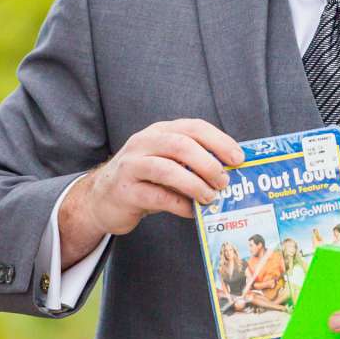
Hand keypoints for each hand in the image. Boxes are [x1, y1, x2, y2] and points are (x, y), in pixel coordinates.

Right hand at [62, 119, 242, 247]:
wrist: (101, 200)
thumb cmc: (144, 181)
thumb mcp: (167, 164)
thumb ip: (191, 164)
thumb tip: (230, 173)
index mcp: (159, 132)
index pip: (193, 127)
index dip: (219, 141)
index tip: (238, 158)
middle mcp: (143, 144)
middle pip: (181, 144)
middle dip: (208, 163)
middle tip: (224, 182)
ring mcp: (131, 166)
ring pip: (167, 169)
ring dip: (195, 185)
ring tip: (210, 197)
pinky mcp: (125, 192)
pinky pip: (157, 197)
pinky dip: (180, 205)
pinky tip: (191, 211)